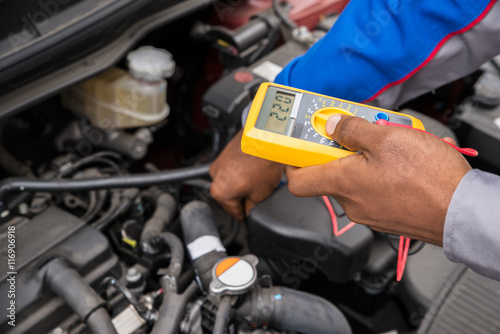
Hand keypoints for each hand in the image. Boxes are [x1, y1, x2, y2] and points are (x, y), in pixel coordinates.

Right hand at [210, 129, 284, 221]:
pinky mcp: (226, 153)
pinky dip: (242, 173)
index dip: (245, 217)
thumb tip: (248, 212)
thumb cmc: (262, 163)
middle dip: (244, 198)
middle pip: (231, 197)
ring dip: (243, 185)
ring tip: (260, 181)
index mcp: (220, 192)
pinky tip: (256, 170)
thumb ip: (251, 208)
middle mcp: (215, 177)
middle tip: (260, 197)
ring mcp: (219, 163)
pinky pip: (233, 170)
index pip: (234, 212)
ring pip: (232, 183)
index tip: (250, 218)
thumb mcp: (260, 195)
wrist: (267, 138)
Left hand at [286, 114, 471, 245]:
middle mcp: (351, 202)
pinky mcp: (386, 216)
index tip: (300, 143)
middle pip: (329, 174)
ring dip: (362, 160)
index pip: (297, 179)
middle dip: (339, 150)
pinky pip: (372, 190)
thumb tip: (333, 125)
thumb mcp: (387, 138)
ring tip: (387, 145)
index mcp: (343, 183)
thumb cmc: (429, 179)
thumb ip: (353, 130)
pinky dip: (377, 174)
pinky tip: (399, 164)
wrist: (463, 211)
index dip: (294, 160)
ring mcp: (369, 212)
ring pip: (353, 181)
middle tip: (357, 131)